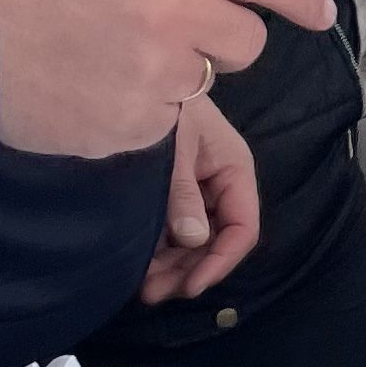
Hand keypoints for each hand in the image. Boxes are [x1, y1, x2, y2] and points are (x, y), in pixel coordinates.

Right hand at [0, 0, 333, 158]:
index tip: (319, 15)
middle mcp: (173, 12)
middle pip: (245, 44)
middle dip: (217, 45)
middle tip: (161, 37)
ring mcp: (157, 74)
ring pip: (202, 87)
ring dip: (169, 80)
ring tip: (104, 61)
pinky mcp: (136, 126)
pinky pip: (163, 124)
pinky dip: (136, 114)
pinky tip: (90, 92)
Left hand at [138, 94, 261, 301]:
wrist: (123, 73)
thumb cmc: (159, 102)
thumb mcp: (170, 146)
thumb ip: (181, 194)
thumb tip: (193, 239)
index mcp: (232, 167)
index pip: (242, 226)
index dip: (221, 261)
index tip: (191, 286)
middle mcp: (218, 183)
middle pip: (217, 240)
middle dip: (190, 270)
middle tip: (154, 293)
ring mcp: (193, 190)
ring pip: (194, 242)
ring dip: (172, 267)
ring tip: (143, 287)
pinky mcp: (168, 193)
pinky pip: (172, 231)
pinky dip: (158, 252)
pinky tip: (139, 267)